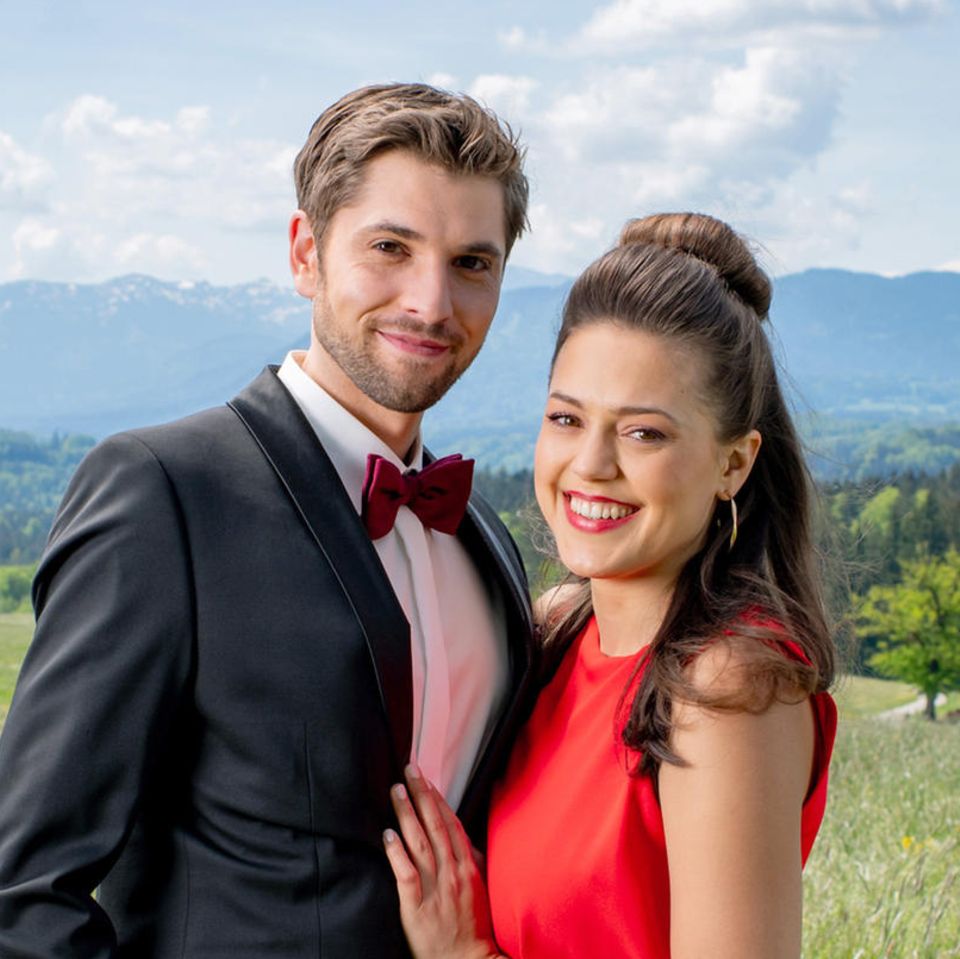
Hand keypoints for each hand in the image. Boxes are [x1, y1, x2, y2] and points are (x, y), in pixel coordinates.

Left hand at [383, 765, 502, 958]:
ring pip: (420, 845)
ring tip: (396, 792)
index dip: (437, 798)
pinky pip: (407, 876)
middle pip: (435, 826)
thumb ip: (471, 859)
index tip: (426, 778)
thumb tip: (461, 834)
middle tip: (409, 770)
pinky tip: (387, 835)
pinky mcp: (418, 910)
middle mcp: (453, 874)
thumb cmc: (475, 927)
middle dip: (422, 795)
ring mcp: (436, 891)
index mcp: (468, 868)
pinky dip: (397, 854)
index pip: (451, 824)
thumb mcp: (481, 887)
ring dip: (407, 814)